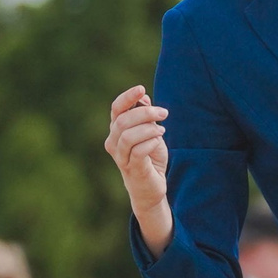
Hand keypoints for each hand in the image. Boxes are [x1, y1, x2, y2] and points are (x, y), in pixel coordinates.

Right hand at [104, 84, 170, 252]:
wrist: (150, 188)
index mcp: (116, 131)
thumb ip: (146, 117)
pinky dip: (149, 143)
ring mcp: (120, 157)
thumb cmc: (149, 158)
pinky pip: (137, 152)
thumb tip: (144, 97)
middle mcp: (113, 143)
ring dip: (148, 128)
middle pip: (123, 120)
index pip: (116, 109)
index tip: (142, 89)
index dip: (127, 97)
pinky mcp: (132, 169)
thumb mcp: (150, 133)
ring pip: (127, 136)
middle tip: (164, 113)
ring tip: (162, 130)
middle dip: (145, 113)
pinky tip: (158, 141)